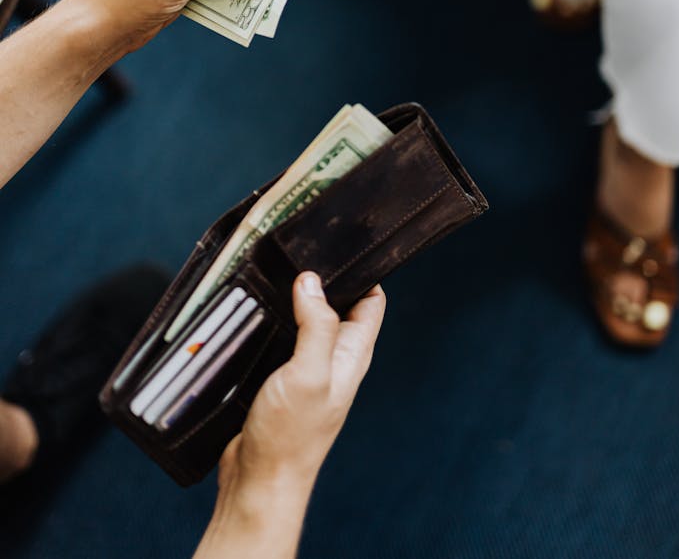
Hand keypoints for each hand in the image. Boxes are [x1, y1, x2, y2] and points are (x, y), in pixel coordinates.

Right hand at [219, 273, 384, 502]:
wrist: (258, 482)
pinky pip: (282, 339)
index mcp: (352, 355)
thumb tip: (313, 282)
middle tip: (299, 254)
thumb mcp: (309, 374)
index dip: (362, 273)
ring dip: (293, 301)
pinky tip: (255, 311)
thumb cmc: (289, 438)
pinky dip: (272, 322)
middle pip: (337, 305)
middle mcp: (334, 360)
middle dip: (323, 280)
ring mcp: (307, 370)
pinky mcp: (280, 380)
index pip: (371, 301)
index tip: (340, 248)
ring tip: (274, 275)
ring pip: (306, 320)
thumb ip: (316, 327)